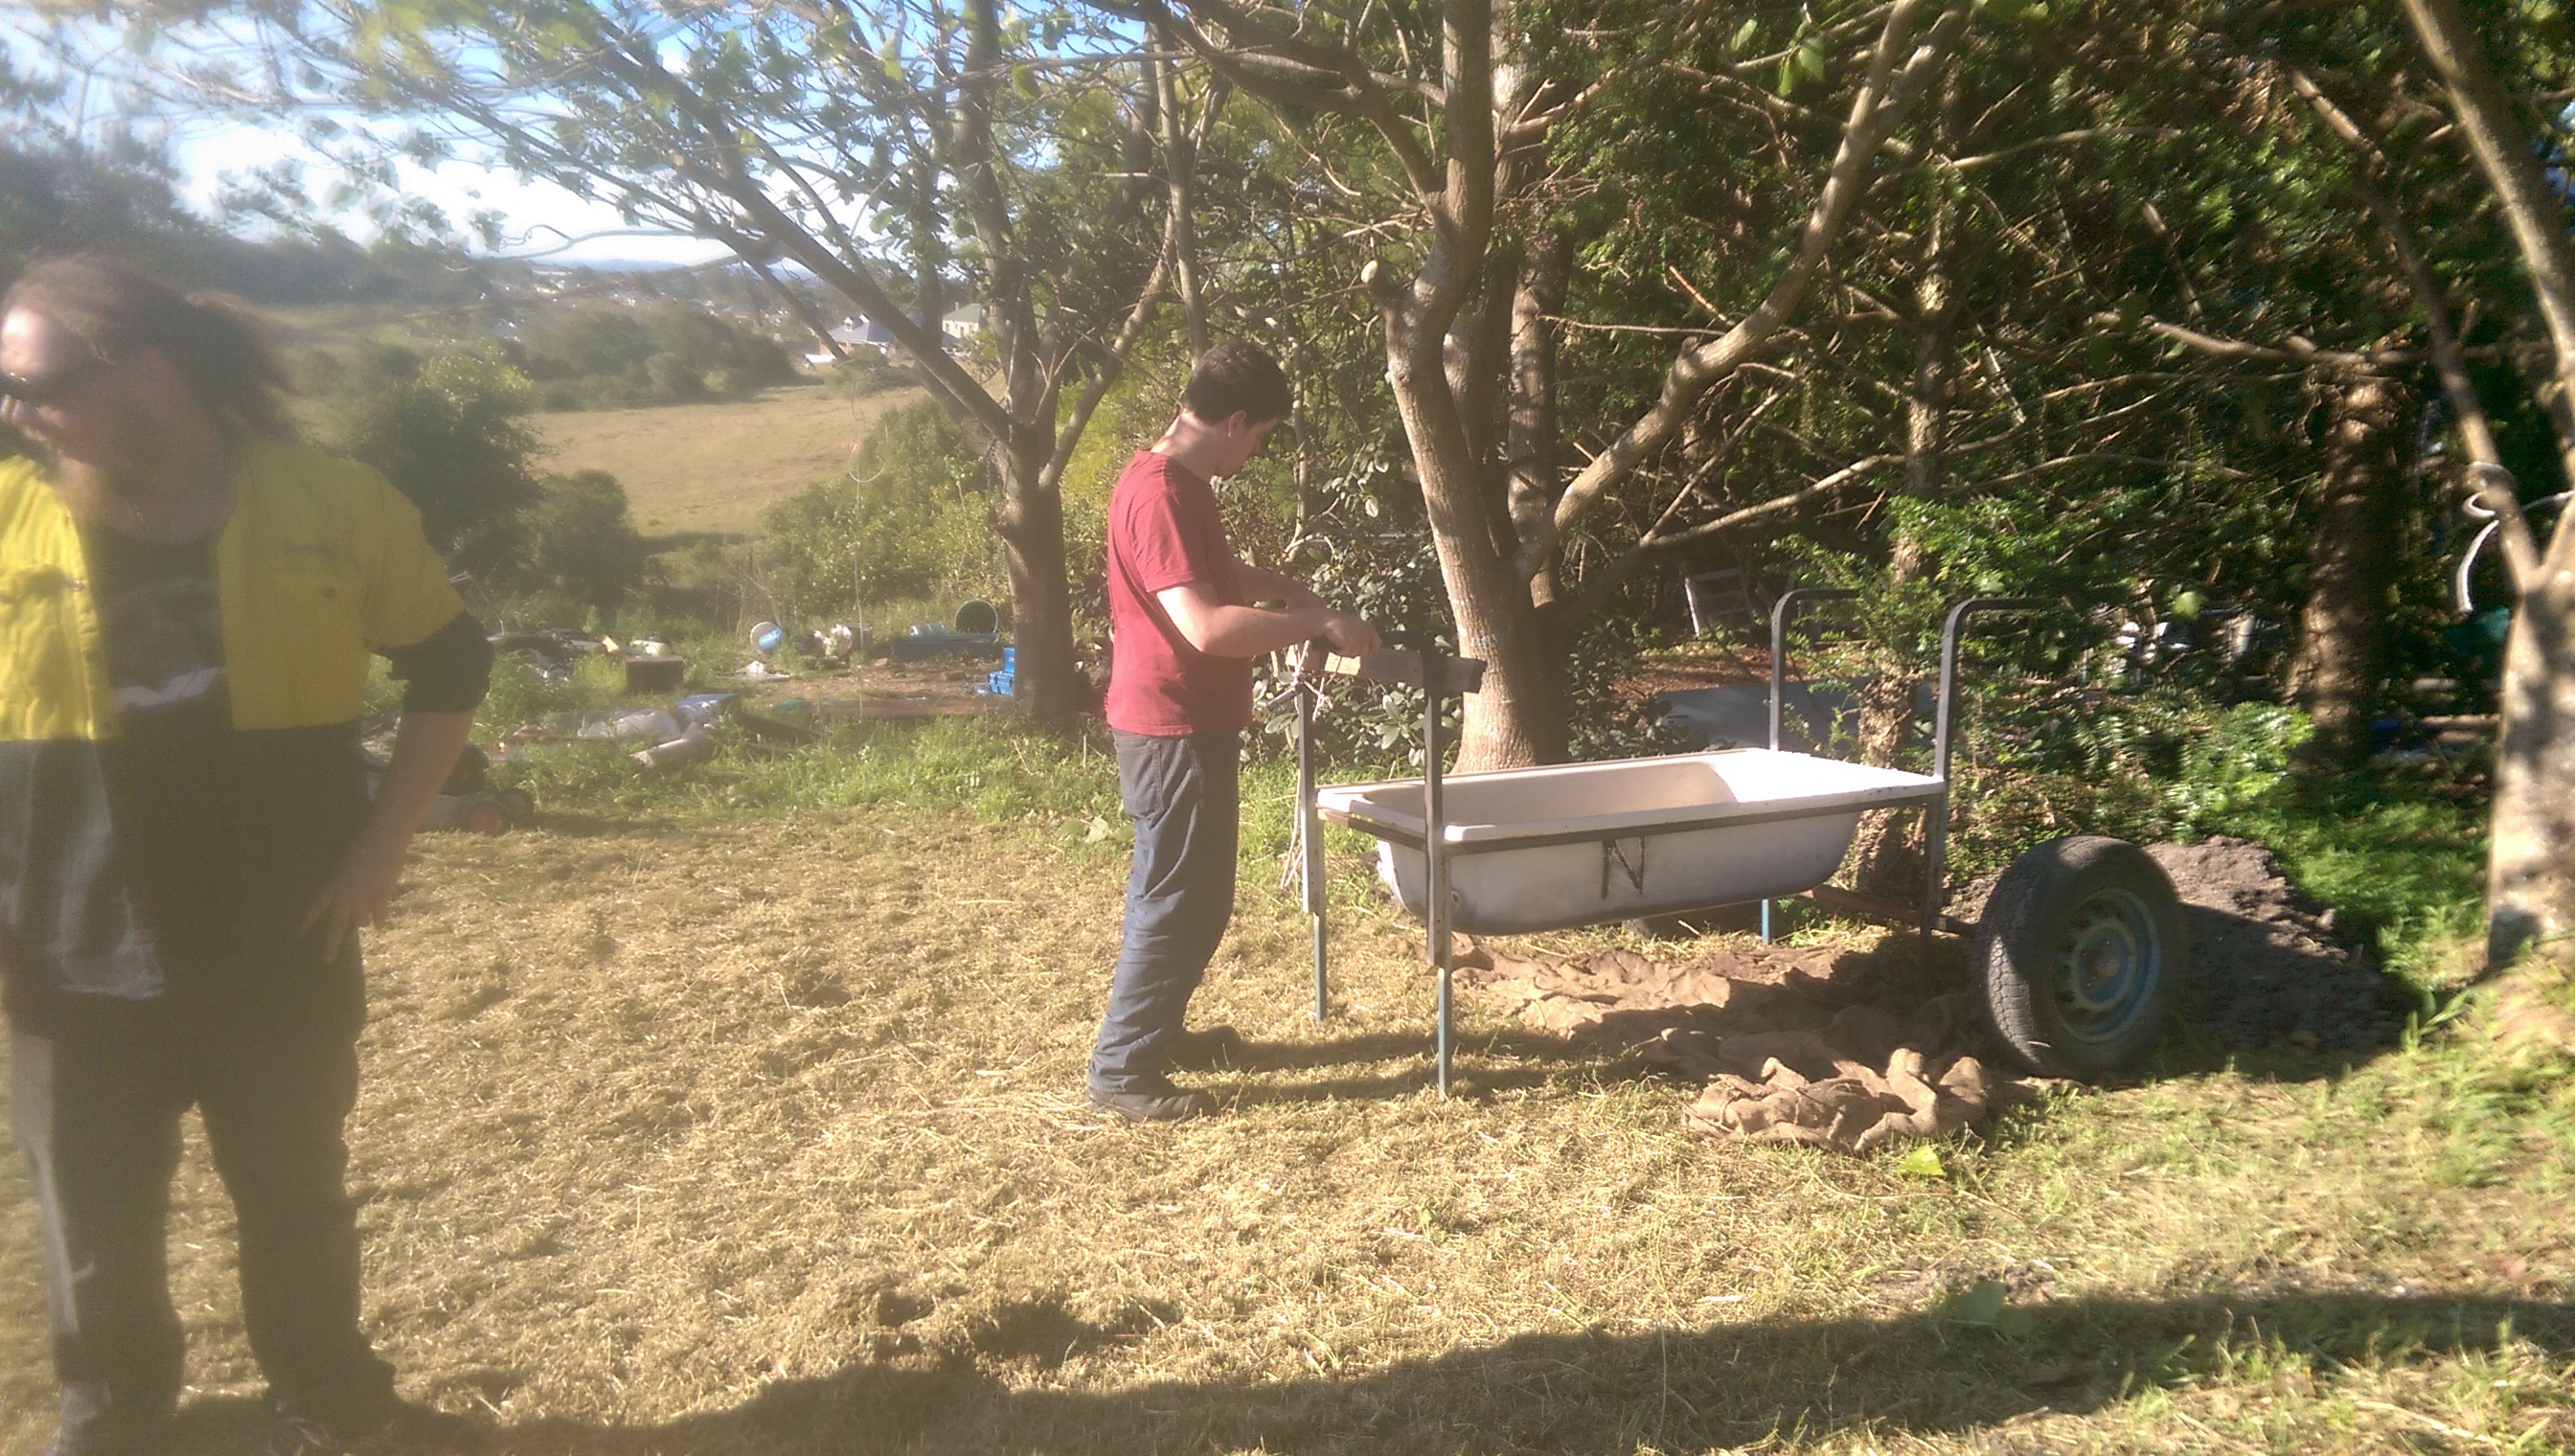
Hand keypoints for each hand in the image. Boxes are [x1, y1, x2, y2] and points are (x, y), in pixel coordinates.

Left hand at [299, 829, 410, 962]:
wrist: (382, 839)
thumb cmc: (360, 843)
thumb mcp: (343, 862)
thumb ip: (340, 879)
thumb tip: (342, 890)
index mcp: (333, 884)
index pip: (316, 907)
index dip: (307, 921)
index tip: (298, 934)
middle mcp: (346, 895)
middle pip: (337, 925)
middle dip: (331, 944)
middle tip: (327, 961)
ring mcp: (364, 898)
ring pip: (359, 919)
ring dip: (360, 921)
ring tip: (361, 926)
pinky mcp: (381, 896)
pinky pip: (379, 914)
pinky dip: (379, 920)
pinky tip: (379, 927)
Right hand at [1319, 611, 1382, 656]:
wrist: (1323, 619)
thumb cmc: (1334, 624)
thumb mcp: (1352, 628)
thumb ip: (1360, 638)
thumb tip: (1364, 653)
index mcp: (1368, 627)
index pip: (1377, 644)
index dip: (1369, 650)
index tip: (1359, 651)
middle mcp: (1366, 631)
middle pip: (1365, 652)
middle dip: (1354, 652)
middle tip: (1343, 646)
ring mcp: (1359, 637)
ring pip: (1355, 654)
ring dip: (1345, 652)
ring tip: (1337, 644)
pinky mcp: (1351, 642)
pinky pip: (1347, 654)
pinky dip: (1340, 652)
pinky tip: (1335, 646)